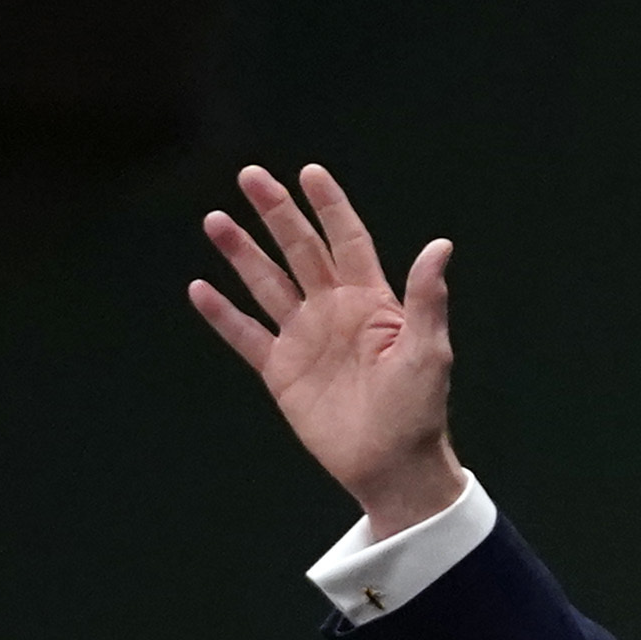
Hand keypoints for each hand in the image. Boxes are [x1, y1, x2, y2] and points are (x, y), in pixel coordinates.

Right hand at [189, 164, 463, 536]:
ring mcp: (305, 339)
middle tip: (250, 175)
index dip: (330, 207)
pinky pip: (246, 336)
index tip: (309, 172)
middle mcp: (333, 312)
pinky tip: (200, 288)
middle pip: (300, 251)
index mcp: (371, 303)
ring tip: (216, 219)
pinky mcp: (282, 371)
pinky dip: (222, 314)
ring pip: (267, 284)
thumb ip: (426, 298)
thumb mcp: (428, 352)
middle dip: (276, 214)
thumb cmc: (418, 412)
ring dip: (241, 252)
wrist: (392, 466)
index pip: (348, 241)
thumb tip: (440, 244)